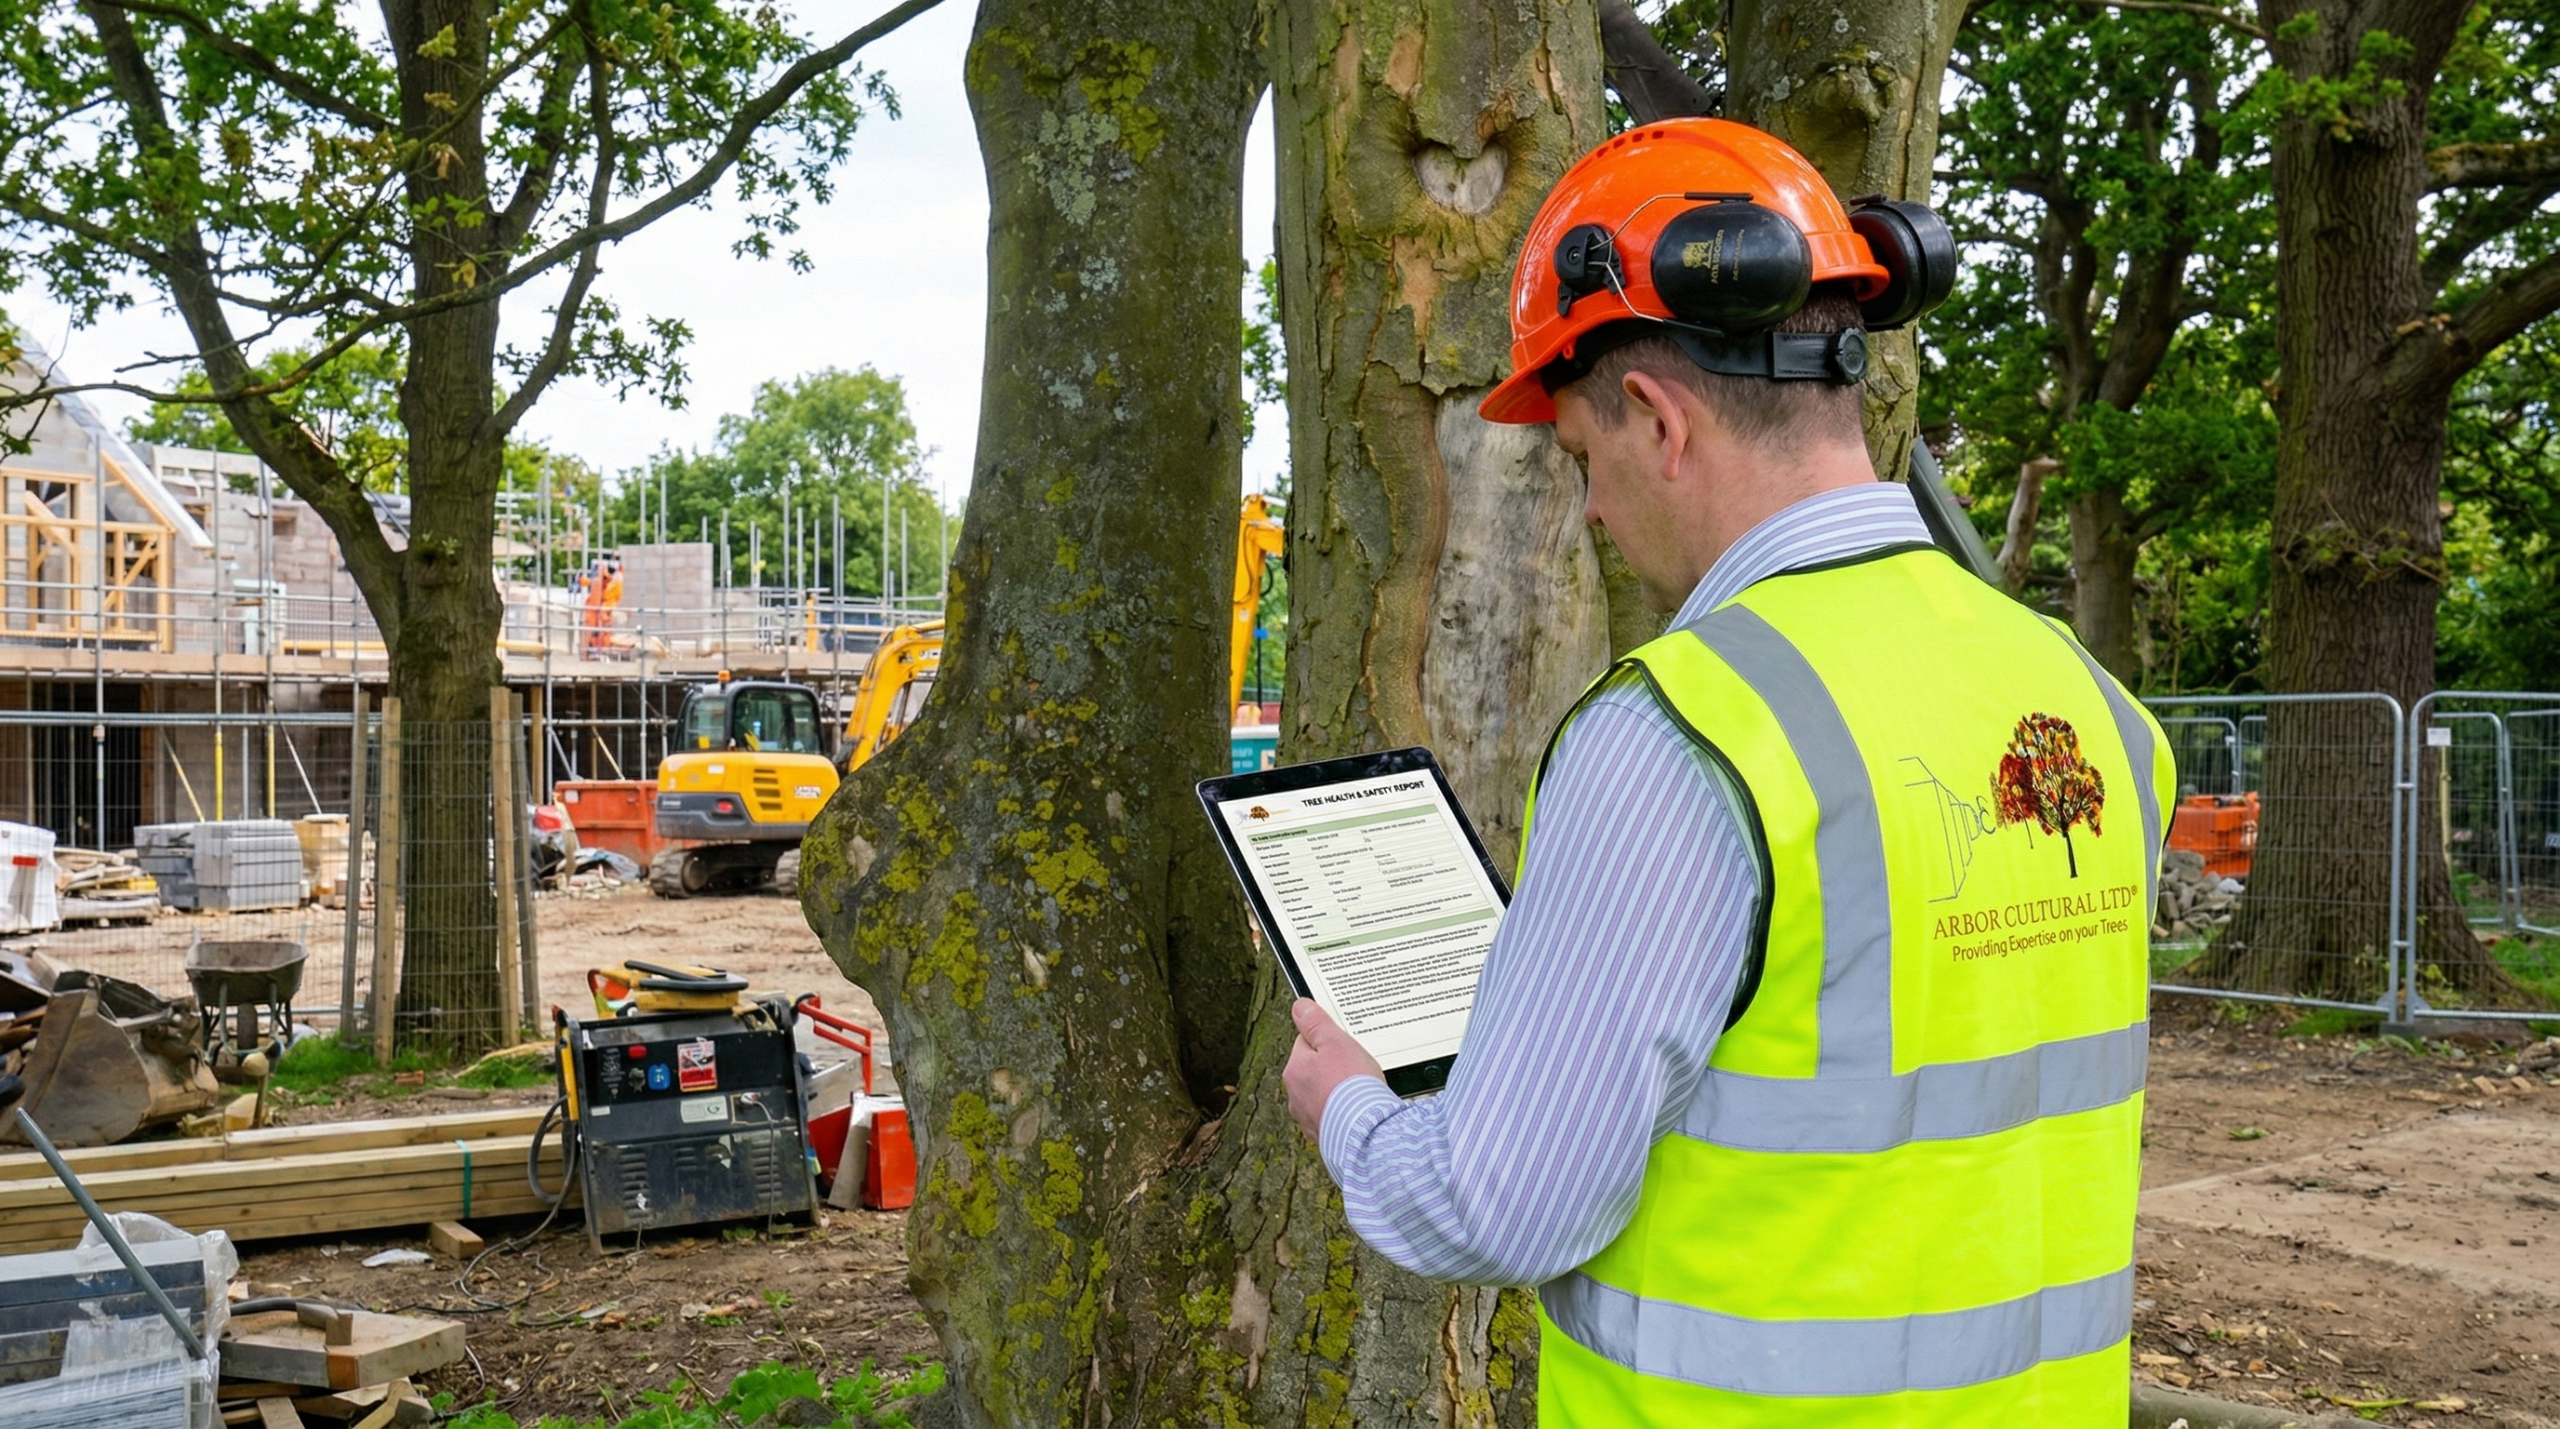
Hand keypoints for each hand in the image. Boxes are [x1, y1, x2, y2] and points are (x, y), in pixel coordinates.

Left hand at [1283, 999, 1383, 1143]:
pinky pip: (1333, 1116)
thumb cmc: (1351, 1085)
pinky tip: (1357, 1110)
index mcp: (1295, 1069)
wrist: (1365, 1132)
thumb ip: (1316, 1023)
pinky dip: (1343, 1113)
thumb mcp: (1335, 1042)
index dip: (1328, 1040)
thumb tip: (1299, 1006)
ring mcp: (1308, 1117)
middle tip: (1355, 1069)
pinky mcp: (1323, 1135)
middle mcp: (1295, 1095)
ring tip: (1358, 1092)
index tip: (1344, 1045)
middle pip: (1314, 1070)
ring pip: (1323, 1094)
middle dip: (1332, 1068)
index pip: (1306, 1043)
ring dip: (1337, 1092)